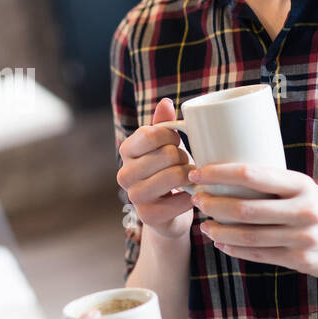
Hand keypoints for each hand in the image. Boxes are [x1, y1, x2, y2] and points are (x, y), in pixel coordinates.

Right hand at [117, 98, 195, 239]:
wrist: (167, 214)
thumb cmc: (167, 172)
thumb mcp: (164, 146)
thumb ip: (163, 124)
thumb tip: (165, 102)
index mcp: (127, 150)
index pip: (152, 133)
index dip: (172, 136)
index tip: (176, 143)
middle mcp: (124, 173)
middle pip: (168, 154)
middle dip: (184, 158)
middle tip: (185, 165)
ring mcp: (134, 196)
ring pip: (175, 175)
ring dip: (190, 176)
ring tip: (190, 179)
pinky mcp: (148, 216)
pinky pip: (181, 200)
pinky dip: (193, 197)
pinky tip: (191, 196)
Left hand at [189, 162, 317, 284]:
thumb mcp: (303, 189)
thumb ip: (272, 183)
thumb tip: (224, 173)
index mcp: (301, 184)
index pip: (251, 174)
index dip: (219, 174)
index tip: (197, 173)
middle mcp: (303, 210)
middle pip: (245, 208)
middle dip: (213, 204)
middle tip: (196, 200)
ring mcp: (302, 238)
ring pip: (248, 236)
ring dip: (219, 231)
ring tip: (204, 225)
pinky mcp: (300, 260)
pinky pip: (258, 255)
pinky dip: (234, 249)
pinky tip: (220, 243)